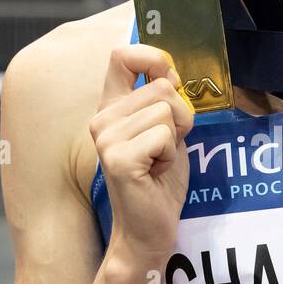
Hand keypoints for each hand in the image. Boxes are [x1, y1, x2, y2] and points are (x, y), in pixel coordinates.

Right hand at [90, 44, 194, 260]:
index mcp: (111, 107)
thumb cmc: (158, 179)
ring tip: (157, 162)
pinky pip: (164, 135)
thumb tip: (170, 69)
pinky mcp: (119, 158)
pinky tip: (154, 172)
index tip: (169, 81)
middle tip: (164, 147)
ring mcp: (106, 138)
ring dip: (175, 139)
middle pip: (162, 86)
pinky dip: (170, 155)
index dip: (153, 59)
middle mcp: (102, 119)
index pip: (122, 55)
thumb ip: (164, 98)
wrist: (148, 228)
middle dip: (180, 116)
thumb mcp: (166, 129)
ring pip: (167, 111)